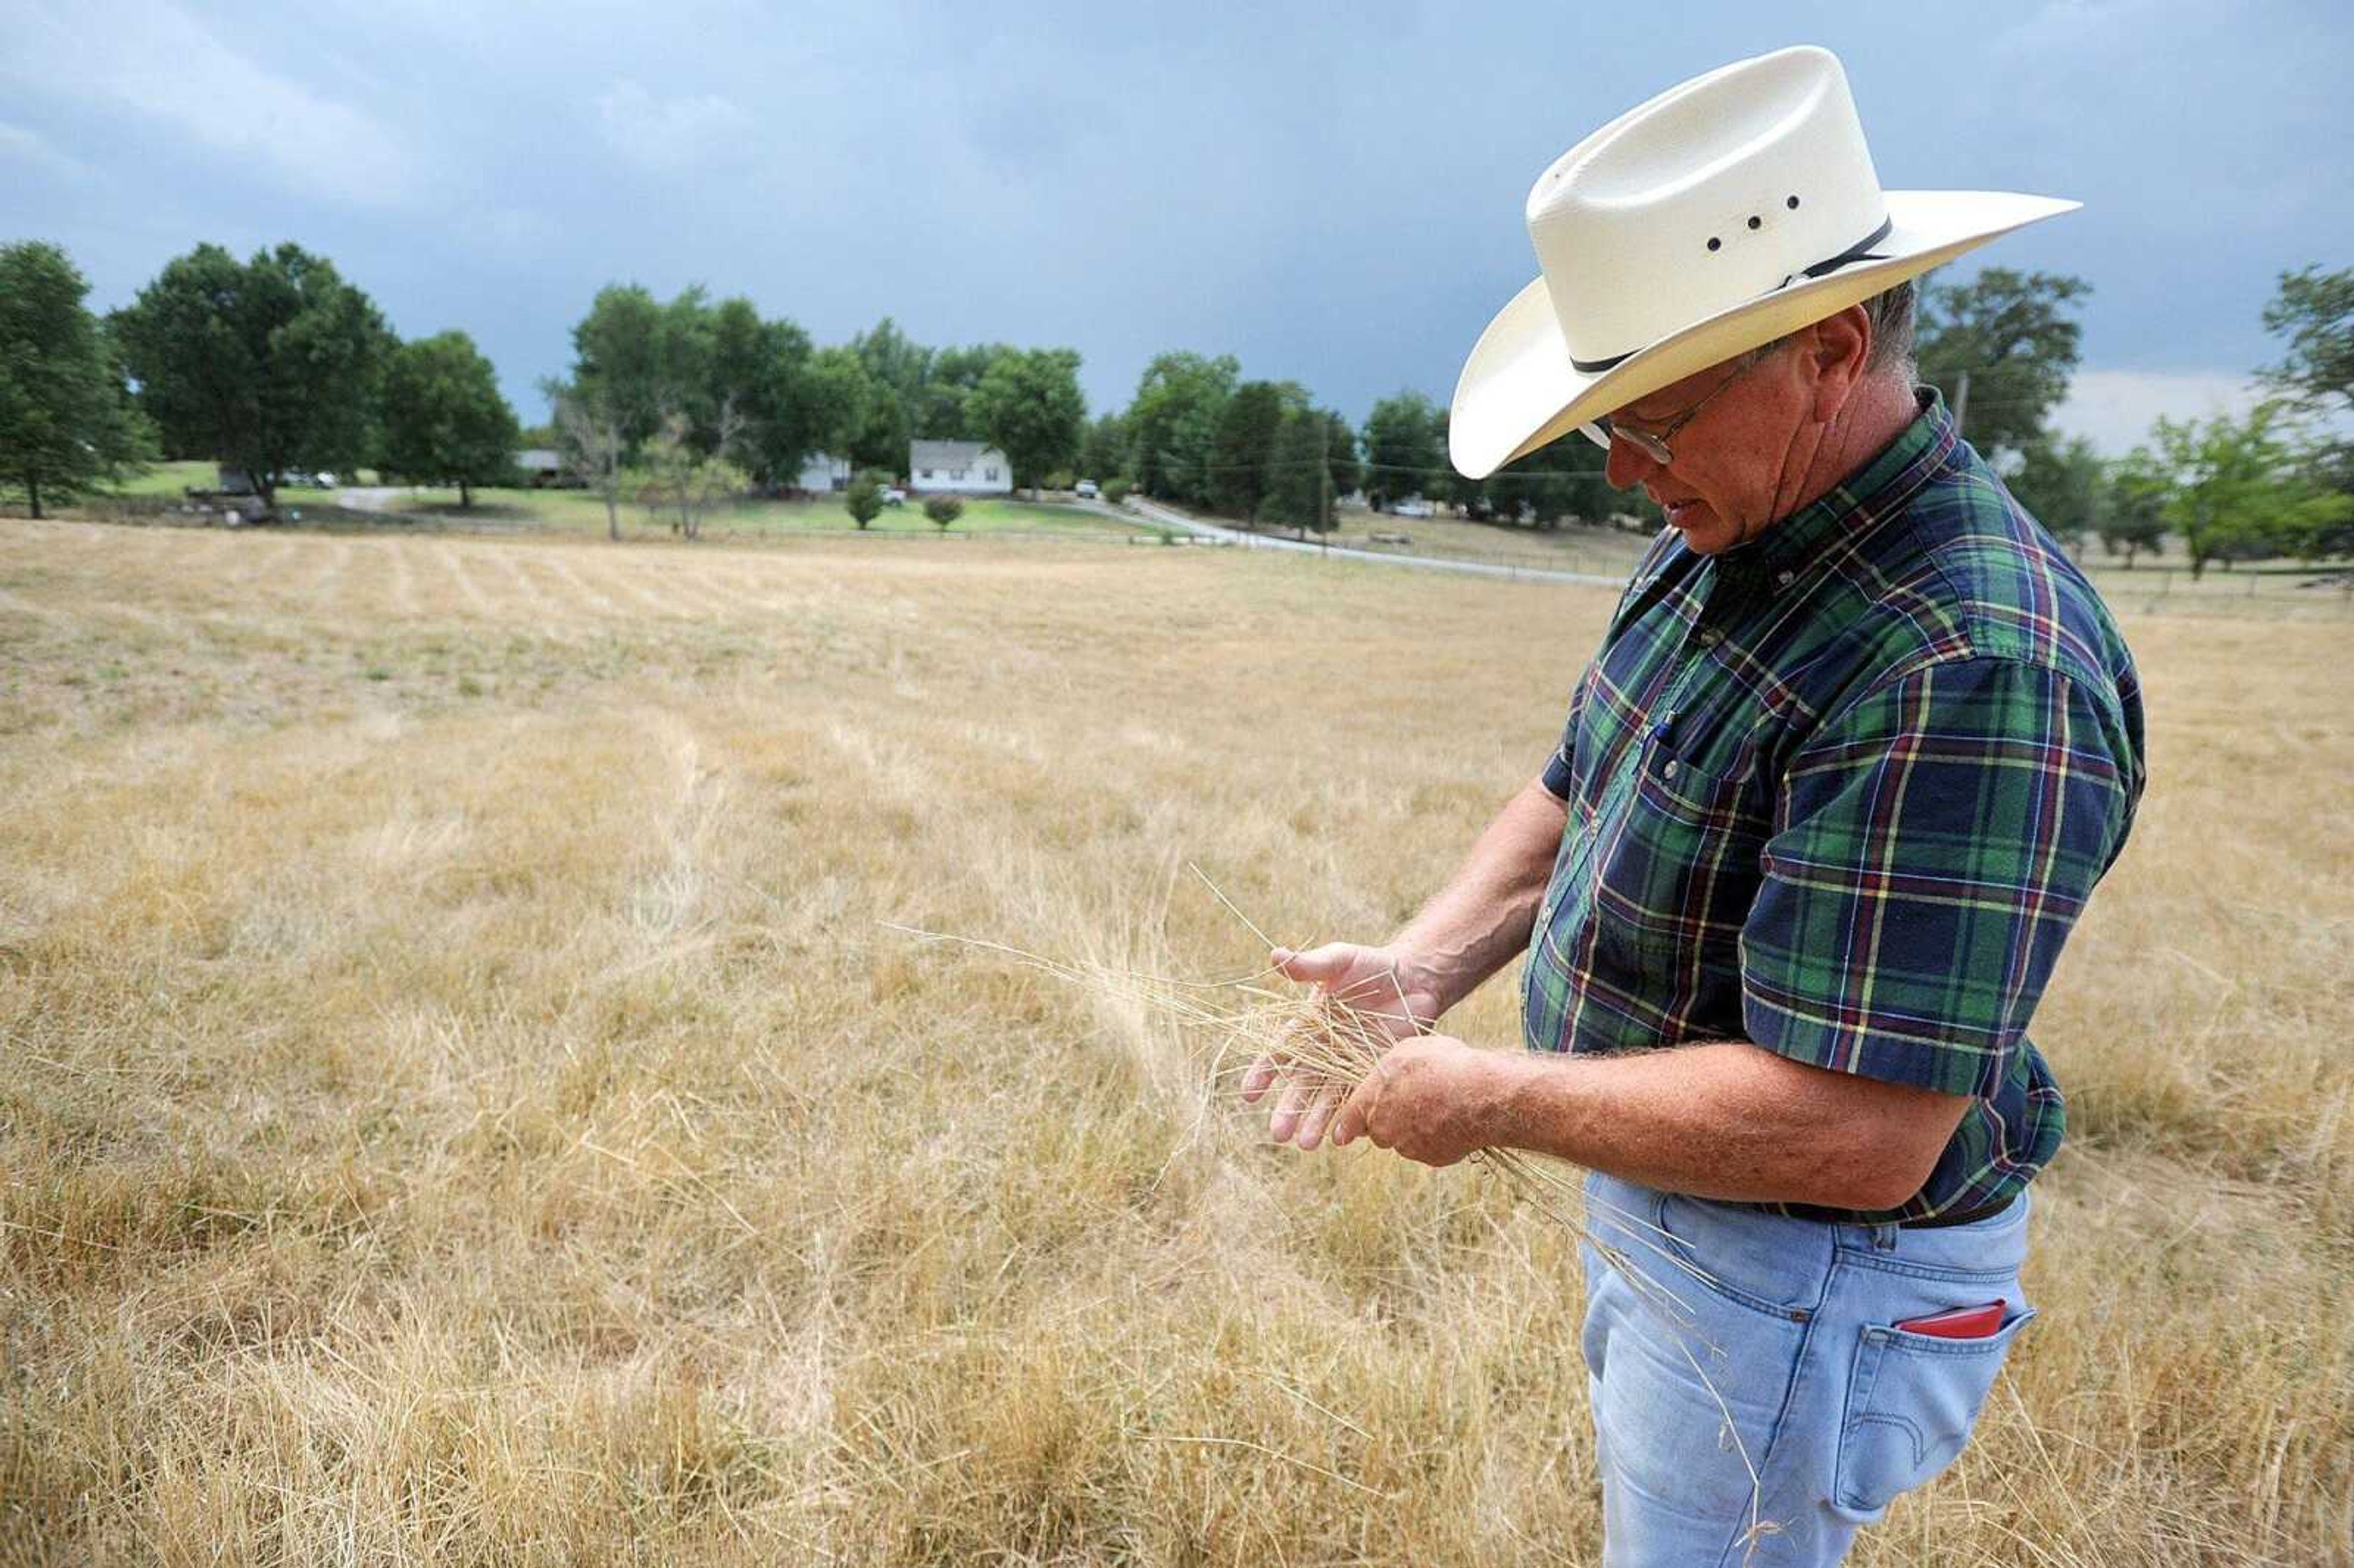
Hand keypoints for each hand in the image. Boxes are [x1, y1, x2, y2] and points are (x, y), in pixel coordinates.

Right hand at [1241, 942, 1443, 1150]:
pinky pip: (1359, 1100)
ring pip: (1326, 1099)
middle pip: (1300, 1086)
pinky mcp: (1374, 1074)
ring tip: (1306, 1145)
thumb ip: (1311, 966)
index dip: (1262, 1074)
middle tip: (1278, 1134)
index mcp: (1307, 1027)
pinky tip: (1343, 1138)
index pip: (1279, 1054)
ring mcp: (1348, 1066)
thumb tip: (1275, 955)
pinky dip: (1351, 1119)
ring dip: (1315, 1122)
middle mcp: (1323, 1052)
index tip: (1249, 1094)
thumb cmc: (1372, 965)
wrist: (1415, 979)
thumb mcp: (1339, 960)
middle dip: (1288, 1110)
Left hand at [1329, 1034, 1508, 1167]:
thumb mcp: (1408, 1051)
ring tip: (1438, 1105)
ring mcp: (1409, 1147)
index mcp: (1372, 1101)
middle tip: (1412, 1100)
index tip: (1340, 1136)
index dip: (1345, 1126)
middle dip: (1388, 1119)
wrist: (1481, 1096)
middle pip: (1378, 1130)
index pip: (1349, 1119)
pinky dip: (1435, 1137)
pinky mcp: (1432, 1158)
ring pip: (1403, 1140)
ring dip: (1413, 1127)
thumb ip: (1387, 1069)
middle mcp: (1385, 1129)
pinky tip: (1452, 1119)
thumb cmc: (1443, 1065)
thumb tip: (1384, 1077)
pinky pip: (1428, 1148)